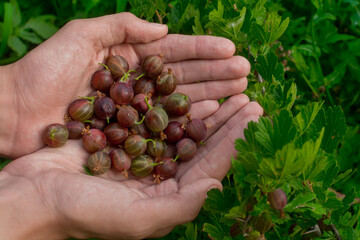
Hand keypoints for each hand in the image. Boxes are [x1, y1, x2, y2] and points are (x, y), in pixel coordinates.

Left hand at [0, 12, 249, 158]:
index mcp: (128, 57)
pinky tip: (211, 118)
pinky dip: (187, 122)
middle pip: (183, 77)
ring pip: (179, 101)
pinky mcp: (129, 134)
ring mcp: (135, 110)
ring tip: (238, 93)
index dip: (203, 51)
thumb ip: (122, 26)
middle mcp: (137, 84)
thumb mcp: (81, 34)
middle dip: (215, 74)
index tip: (231, 51)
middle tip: (245, 74)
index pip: (173, 52)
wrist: (16, 111)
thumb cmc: (44, 70)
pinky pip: (163, 127)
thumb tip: (163, 29)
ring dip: (210, 96)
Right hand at [0, 99, 261, 239]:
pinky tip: (190, 90)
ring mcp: (144, 156)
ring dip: (208, 111)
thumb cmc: (84, 213)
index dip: (234, 142)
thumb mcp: (136, 218)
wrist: (34, 197)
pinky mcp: (125, 139)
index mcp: (169, 197)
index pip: (210, 167)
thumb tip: (217, 185)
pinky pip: (158, 118)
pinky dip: (175, 104)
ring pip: (185, 130)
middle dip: (228, 124)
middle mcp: (161, 177)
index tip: (254, 117)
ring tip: (230, 93)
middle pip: (203, 146)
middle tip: (249, 100)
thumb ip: (181, 203)